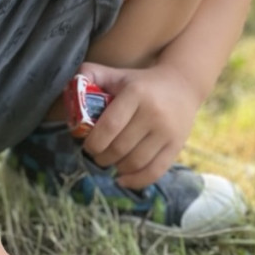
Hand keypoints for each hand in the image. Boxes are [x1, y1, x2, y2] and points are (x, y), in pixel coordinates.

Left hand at [75, 61, 200, 189]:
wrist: (183, 84)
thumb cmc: (141, 82)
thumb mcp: (118, 74)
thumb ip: (92, 74)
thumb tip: (71, 84)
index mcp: (136, 93)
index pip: (110, 126)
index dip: (94, 142)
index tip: (87, 145)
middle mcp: (153, 113)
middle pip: (120, 148)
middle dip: (102, 157)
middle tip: (97, 155)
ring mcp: (167, 131)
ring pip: (135, 162)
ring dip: (117, 167)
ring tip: (111, 162)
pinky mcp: (177, 145)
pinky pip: (154, 171)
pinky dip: (136, 181)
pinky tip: (123, 179)